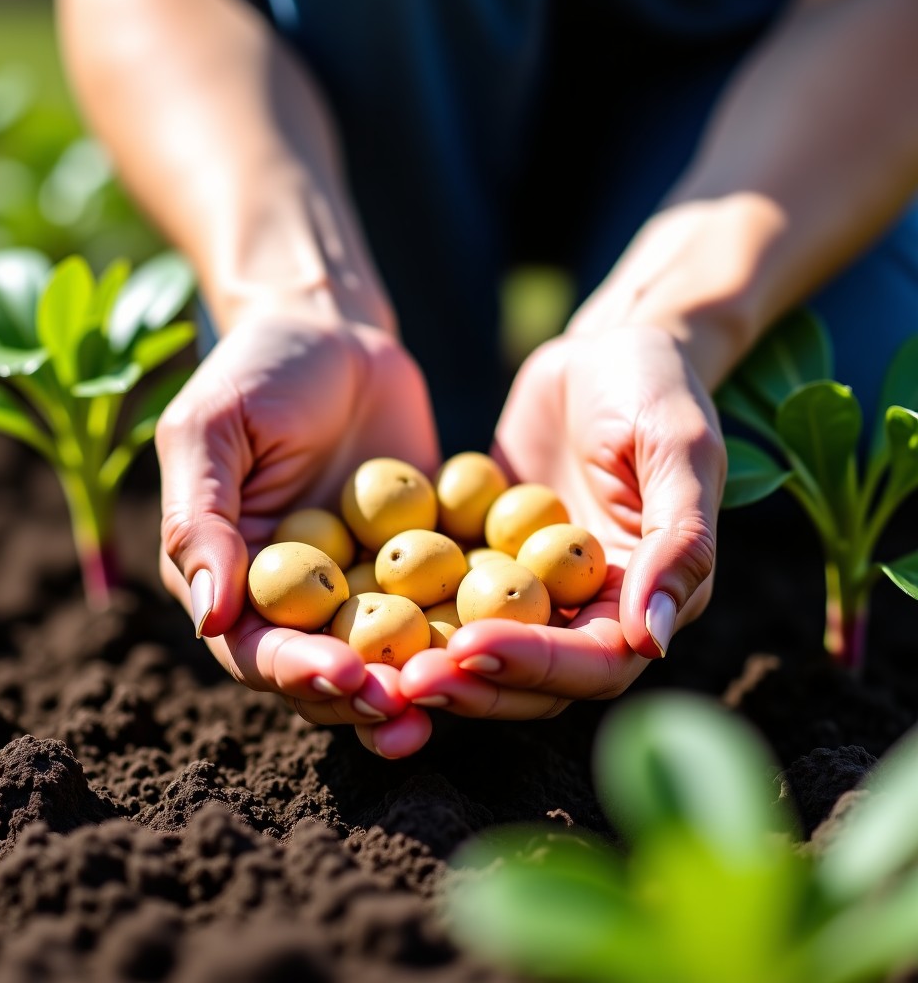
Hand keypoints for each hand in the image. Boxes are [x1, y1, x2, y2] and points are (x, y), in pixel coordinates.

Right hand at [156, 301, 439, 757]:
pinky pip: (447, 600)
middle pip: (328, 667)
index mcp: (236, 580)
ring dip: (420, 680)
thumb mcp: (211, 431)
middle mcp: (300, 596)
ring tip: (459, 696)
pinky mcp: (424, 559)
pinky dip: (472, 624)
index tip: (339, 676)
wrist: (335, 330)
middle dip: (364, 696)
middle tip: (407, 712)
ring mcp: (365, 582)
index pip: (257, 646)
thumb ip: (201, 519)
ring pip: (392, 651)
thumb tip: (209, 615)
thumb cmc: (255, 370)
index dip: (294, 670)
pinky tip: (509, 639)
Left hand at [400, 324, 725, 717]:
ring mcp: (530, 588)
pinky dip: (408, 610)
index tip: (471, 647)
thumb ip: (678, 541)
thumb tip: (652, 640)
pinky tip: (355, 607)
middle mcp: (585, 609)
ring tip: (378, 664)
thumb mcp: (677, 449)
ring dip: (435, 663)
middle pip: (532, 676)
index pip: (594, 661)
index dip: (535, 663)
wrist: (601, 352)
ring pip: (483, 648)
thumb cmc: (654, 389)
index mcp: (643, 599)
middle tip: (406, 678)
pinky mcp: (483, 560)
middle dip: (472, 681)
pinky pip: (445, 594)